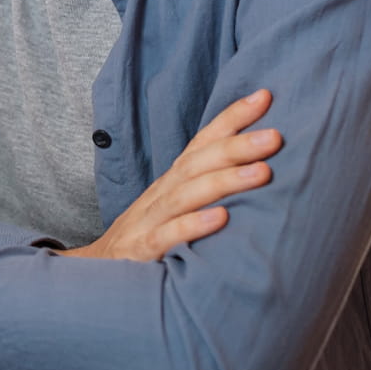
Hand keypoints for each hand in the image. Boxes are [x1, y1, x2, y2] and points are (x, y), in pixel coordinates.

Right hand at [63, 88, 280, 260]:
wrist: (95, 273)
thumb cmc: (148, 237)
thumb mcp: (175, 209)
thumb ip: (206, 190)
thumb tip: (262, 169)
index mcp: (172, 182)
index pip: (201, 143)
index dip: (230, 118)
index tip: (264, 96)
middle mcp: (160, 194)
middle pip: (197, 163)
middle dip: (236, 146)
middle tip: (275, 136)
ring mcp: (147, 221)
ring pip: (185, 195)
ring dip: (224, 181)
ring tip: (263, 173)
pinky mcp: (140, 251)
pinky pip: (166, 236)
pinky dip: (192, 226)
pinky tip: (221, 219)